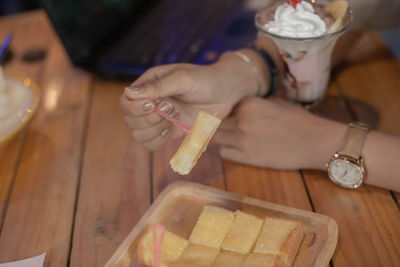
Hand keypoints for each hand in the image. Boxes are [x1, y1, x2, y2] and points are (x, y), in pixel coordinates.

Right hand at [120, 55, 259, 150]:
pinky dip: (159, 141)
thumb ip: (158, 86)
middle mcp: (150, 101)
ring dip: (155, 130)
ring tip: (175, 117)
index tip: (154, 105)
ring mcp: (159, 118)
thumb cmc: (207, 79)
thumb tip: (129, 92)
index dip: (135, 108)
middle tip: (172, 109)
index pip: (126, 101)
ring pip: (139, 134)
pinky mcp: (170, 131)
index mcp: (150, 84)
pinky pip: (152, 144)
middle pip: (130, 120)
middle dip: (149, 119)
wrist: (228, 92)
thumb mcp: (184, 78)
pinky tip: (173, 130)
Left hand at [214, 97, 346, 169]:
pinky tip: (235, 148)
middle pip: (217, 121)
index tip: (231, 114)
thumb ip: (256, 103)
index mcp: (249, 104)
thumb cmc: (299, 120)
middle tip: (226, 127)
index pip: (226, 105)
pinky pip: (224, 153)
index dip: (228, 110)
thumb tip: (242, 104)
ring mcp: (242, 140)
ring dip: (221, 136)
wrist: (315, 142)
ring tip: (230, 137)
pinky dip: (227, 150)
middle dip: (220, 123)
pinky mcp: (246, 158)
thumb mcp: (277, 102)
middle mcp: (242, 120)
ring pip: (216, 137)